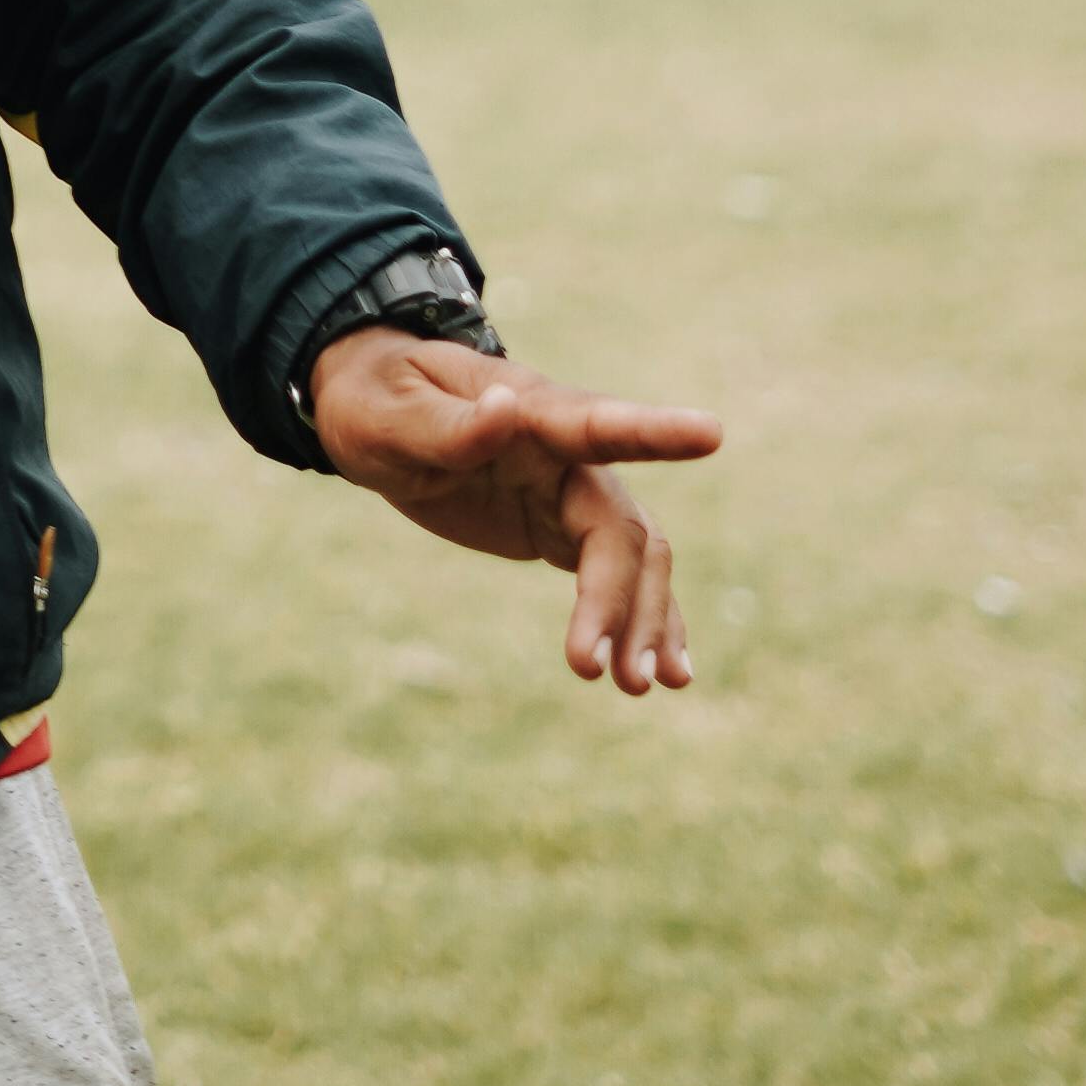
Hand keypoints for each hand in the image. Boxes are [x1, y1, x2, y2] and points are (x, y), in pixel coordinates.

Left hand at [307, 329, 718, 694]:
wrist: (374, 405)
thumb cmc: (377, 399)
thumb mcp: (388, 415)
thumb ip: (449, 424)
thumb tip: (508, 408)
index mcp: (528, 409)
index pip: (595, 423)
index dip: (654, 430)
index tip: (711, 433)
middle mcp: (564, 450)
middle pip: (617, 525)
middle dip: (618, 598)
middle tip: (596, 672)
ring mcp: (568, 489)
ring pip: (633, 555)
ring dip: (642, 619)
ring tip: (639, 687)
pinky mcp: (560, 525)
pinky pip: (617, 573)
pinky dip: (641, 618)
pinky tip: (660, 673)